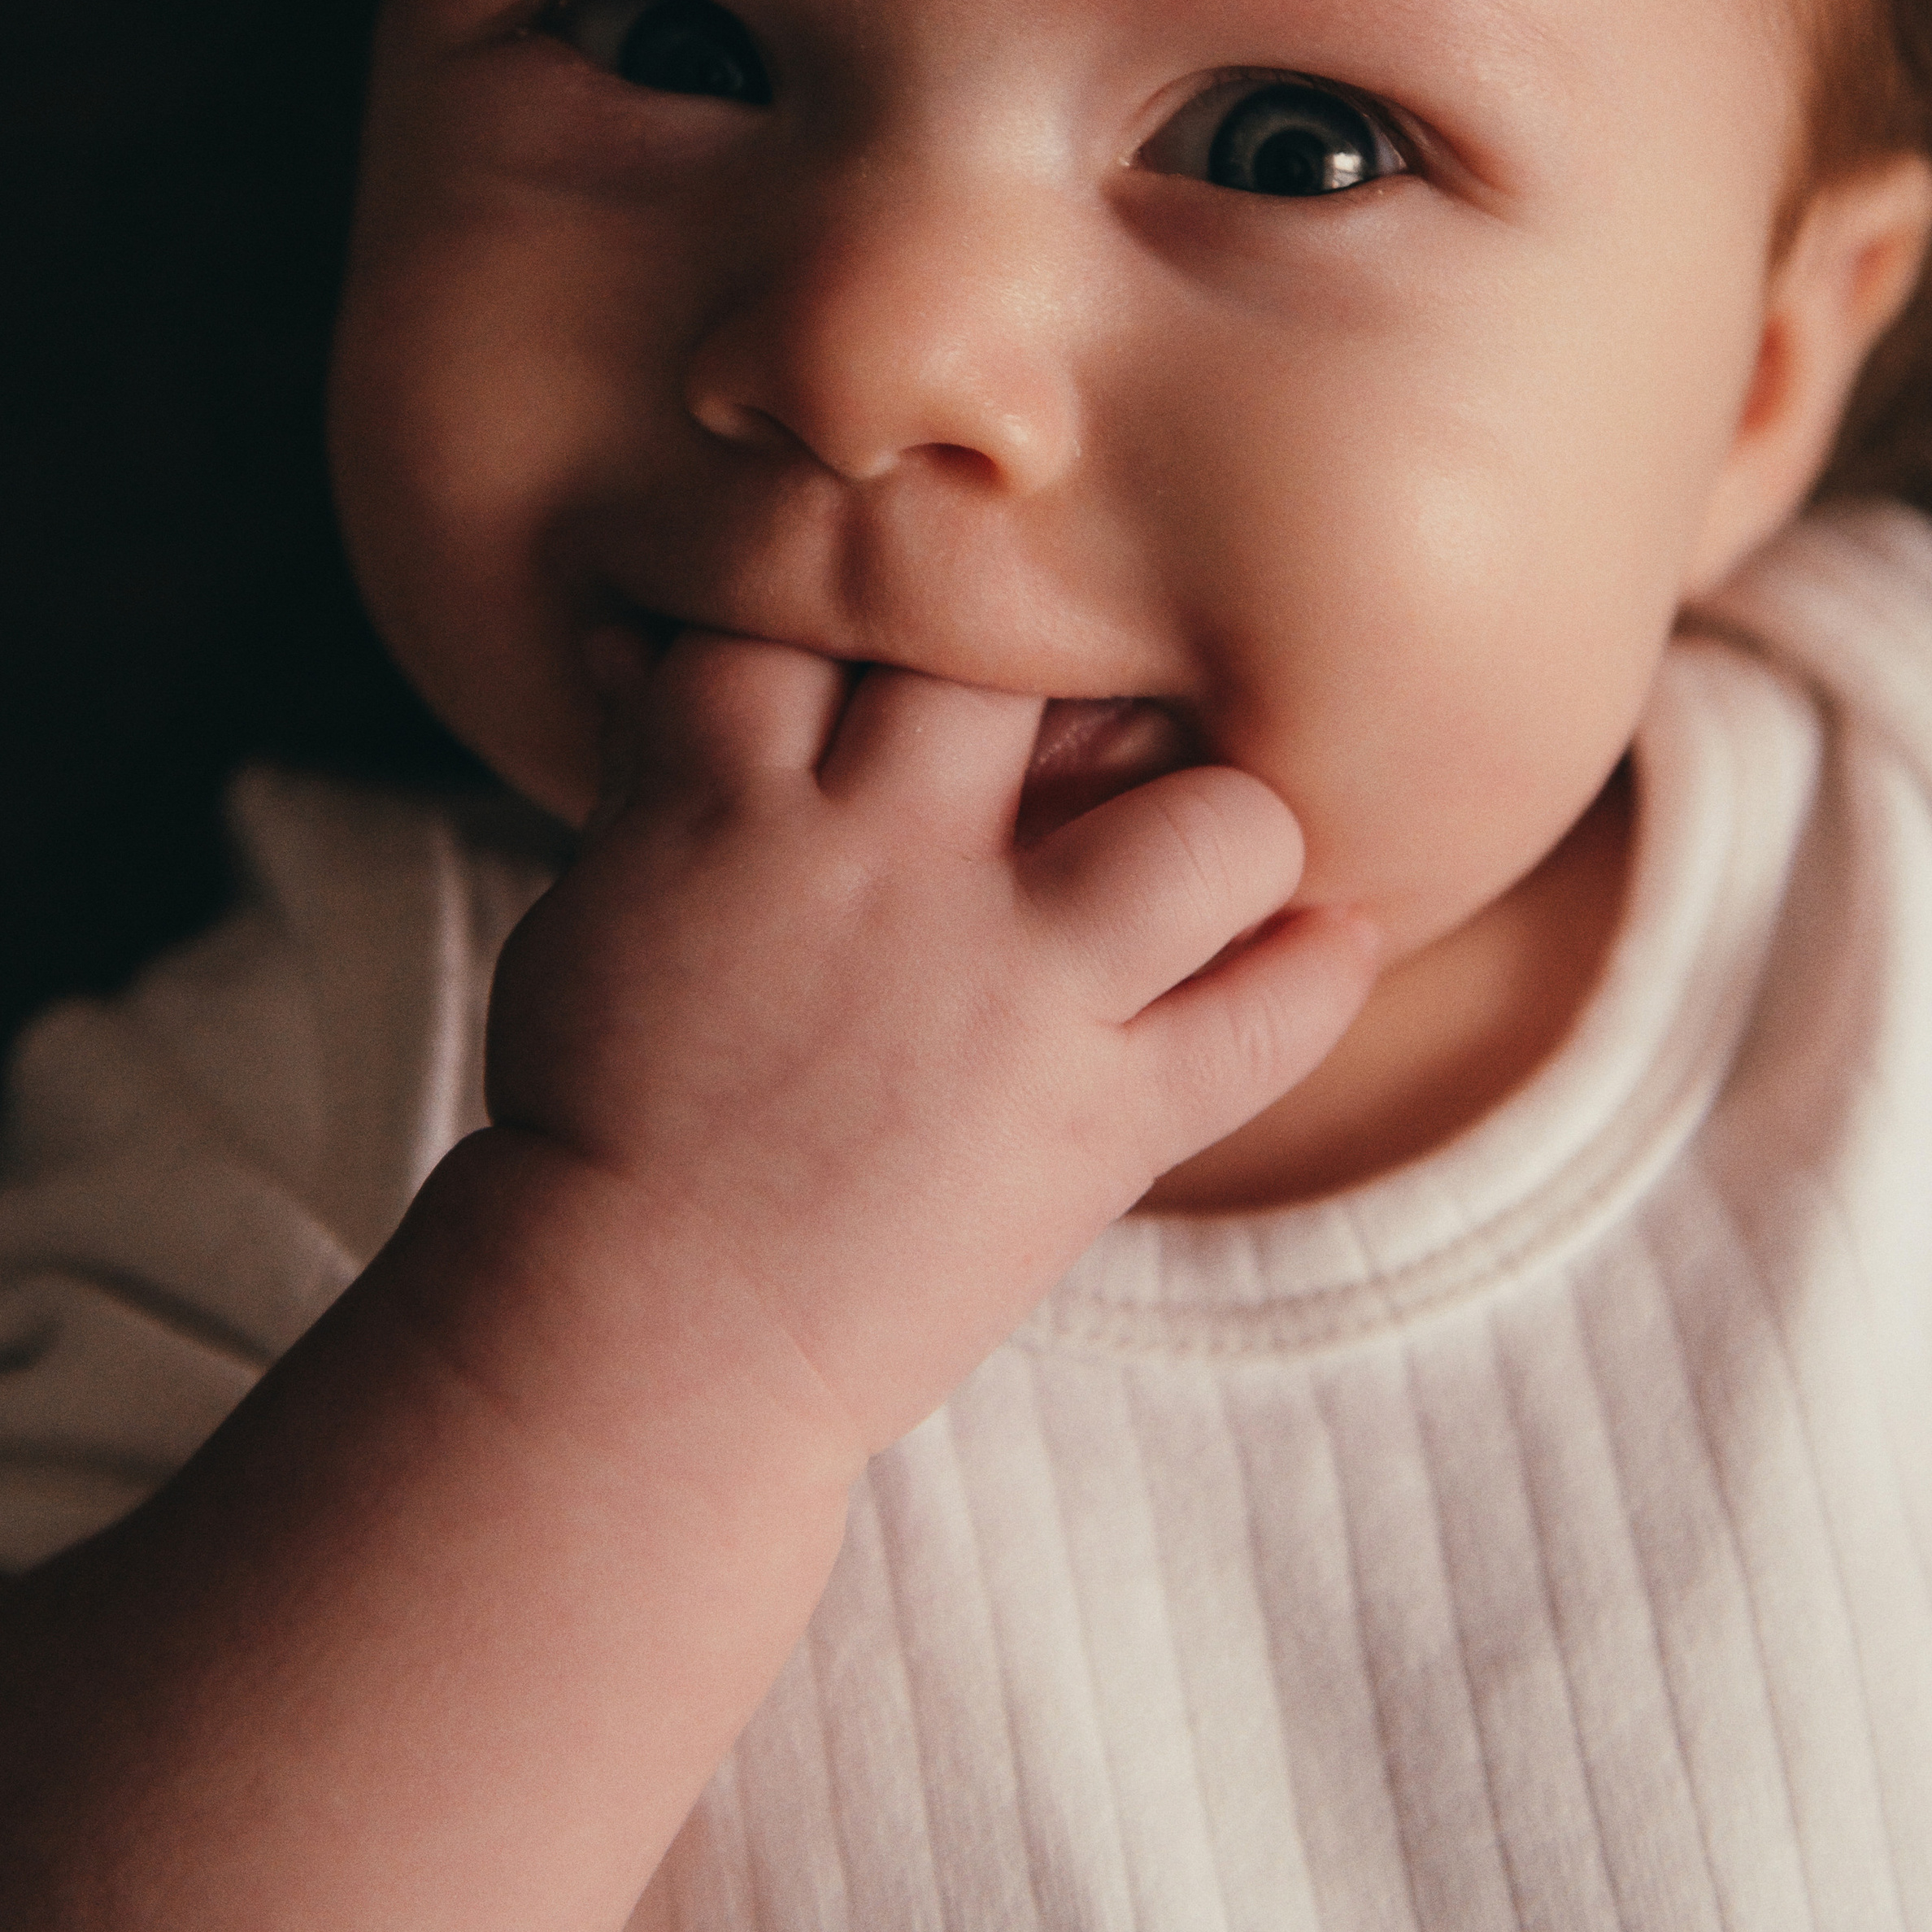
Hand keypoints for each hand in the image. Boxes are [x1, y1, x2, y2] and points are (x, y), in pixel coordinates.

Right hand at [484, 633, 1380, 1453]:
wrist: (632, 1341)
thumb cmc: (598, 1112)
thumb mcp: (597, 901)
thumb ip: (653, 771)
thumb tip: (633, 646)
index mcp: (732, 801)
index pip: (828, 607)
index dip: (889, 590)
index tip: (930, 613)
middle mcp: (888, 866)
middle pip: (1026, 670)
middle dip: (1063, 657)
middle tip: (1089, 692)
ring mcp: (1007, 993)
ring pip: (1202, 831)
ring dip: (1226, 821)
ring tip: (1213, 837)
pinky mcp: (1094, 1127)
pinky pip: (1259, 1029)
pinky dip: (1315, 981)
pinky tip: (1334, 937)